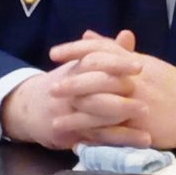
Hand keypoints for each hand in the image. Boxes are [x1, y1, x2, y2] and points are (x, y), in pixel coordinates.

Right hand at [0, 41, 149, 149]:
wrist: (29, 108)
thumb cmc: (64, 83)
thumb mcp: (80, 64)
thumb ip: (107, 50)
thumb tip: (128, 35)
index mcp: (74, 68)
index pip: (95, 61)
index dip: (117, 63)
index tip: (139, 65)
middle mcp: (69, 89)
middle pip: (94, 87)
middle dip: (120, 90)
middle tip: (145, 95)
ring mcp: (68, 113)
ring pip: (95, 114)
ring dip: (122, 116)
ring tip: (146, 115)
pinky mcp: (71, 134)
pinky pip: (99, 137)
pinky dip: (122, 139)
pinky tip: (143, 139)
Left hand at [49, 30, 175, 148]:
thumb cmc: (168, 83)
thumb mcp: (142, 61)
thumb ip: (113, 50)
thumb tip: (87, 35)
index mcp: (133, 62)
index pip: (100, 50)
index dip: (74, 50)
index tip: (53, 53)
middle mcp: (134, 81)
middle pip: (98, 77)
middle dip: (72, 83)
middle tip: (51, 88)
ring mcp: (138, 105)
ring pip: (103, 108)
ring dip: (77, 116)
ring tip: (55, 121)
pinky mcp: (142, 128)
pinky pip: (114, 134)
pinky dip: (95, 138)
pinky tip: (78, 142)